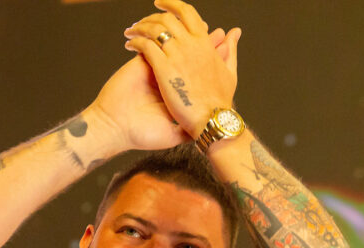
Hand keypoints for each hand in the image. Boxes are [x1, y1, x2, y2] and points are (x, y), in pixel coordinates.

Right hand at [86, 24, 231, 152]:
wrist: (117, 131)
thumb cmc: (142, 135)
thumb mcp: (173, 136)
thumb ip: (190, 132)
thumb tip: (206, 132)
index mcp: (177, 95)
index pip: (198, 75)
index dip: (212, 64)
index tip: (226, 56)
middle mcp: (168, 80)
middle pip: (189, 58)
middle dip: (205, 45)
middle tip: (219, 35)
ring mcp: (155, 70)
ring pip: (174, 48)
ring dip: (187, 36)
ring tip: (203, 28)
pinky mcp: (140, 63)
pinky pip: (153, 43)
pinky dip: (162, 34)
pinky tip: (176, 27)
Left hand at [123, 0, 239, 137]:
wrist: (211, 119)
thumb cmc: (220, 100)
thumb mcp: (229, 71)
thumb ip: (230, 49)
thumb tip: (234, 33)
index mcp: (204, 42)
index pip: (187, 13)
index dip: (172, 5)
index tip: (161, 5)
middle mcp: (191, 43)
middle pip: (167, 18)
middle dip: (151, 16)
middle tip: (140, 21)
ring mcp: (177, 54)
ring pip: (153, 28)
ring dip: (139, 27)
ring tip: (131, 32)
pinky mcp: (163, 68)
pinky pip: (145, 45)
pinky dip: (135, 41)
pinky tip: (129, 45)